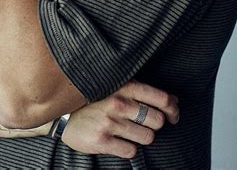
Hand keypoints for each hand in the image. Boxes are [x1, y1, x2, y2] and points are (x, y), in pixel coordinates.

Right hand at [61, 81, 178, 158]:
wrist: (63, 113)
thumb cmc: (95, 99)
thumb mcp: (117, 87)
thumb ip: (143, 92)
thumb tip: (173, 100)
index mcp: (125, 86)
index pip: (161, 99)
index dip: (173, 110)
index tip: (173, 116)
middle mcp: (119, 102)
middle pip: (157, 121)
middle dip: (154, 125)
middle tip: (144, 124)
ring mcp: (110, 122)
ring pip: (147, 138)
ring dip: (142, 137)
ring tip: (129, 132)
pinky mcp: (102, 141)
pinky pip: (131, 151)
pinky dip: (128, 148)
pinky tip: (118, 140)